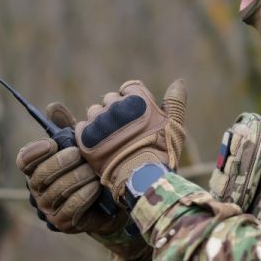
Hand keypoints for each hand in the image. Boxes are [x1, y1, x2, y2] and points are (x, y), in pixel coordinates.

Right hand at [16, 102, 115, 233]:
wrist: (109, 201)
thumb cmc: (89, 168)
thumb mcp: (81, 145)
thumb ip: (67, 127)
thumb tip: (52, 107)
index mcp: (37, 168)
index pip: (24, 160)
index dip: (35, 152)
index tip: (52, 144)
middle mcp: (37, 189)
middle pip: (41, 175)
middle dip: (62, 162)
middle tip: (80, 155)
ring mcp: (48, 208)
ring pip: (58, 190)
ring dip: (79, 177)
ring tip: (94, 170)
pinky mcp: (62, 222)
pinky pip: (71, 207)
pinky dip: (85, 194)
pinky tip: (96, 186)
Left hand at [75, 79, 186, 201]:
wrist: (142, 179)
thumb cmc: (162, 153)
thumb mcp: (174, 125)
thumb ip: (175, 102)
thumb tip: (179, 81)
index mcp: (137, 99)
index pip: (128, 88)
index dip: (131, 101)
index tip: (136, 116)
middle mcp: (116, 106)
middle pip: (110, 99)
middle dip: (116, 111)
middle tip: (125, 131)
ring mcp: (99, 121)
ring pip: (94, 112)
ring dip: (101, 122)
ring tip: (112, 140)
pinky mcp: (86, 138)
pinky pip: (81, 127)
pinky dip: (88, 134)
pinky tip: (100, 146)